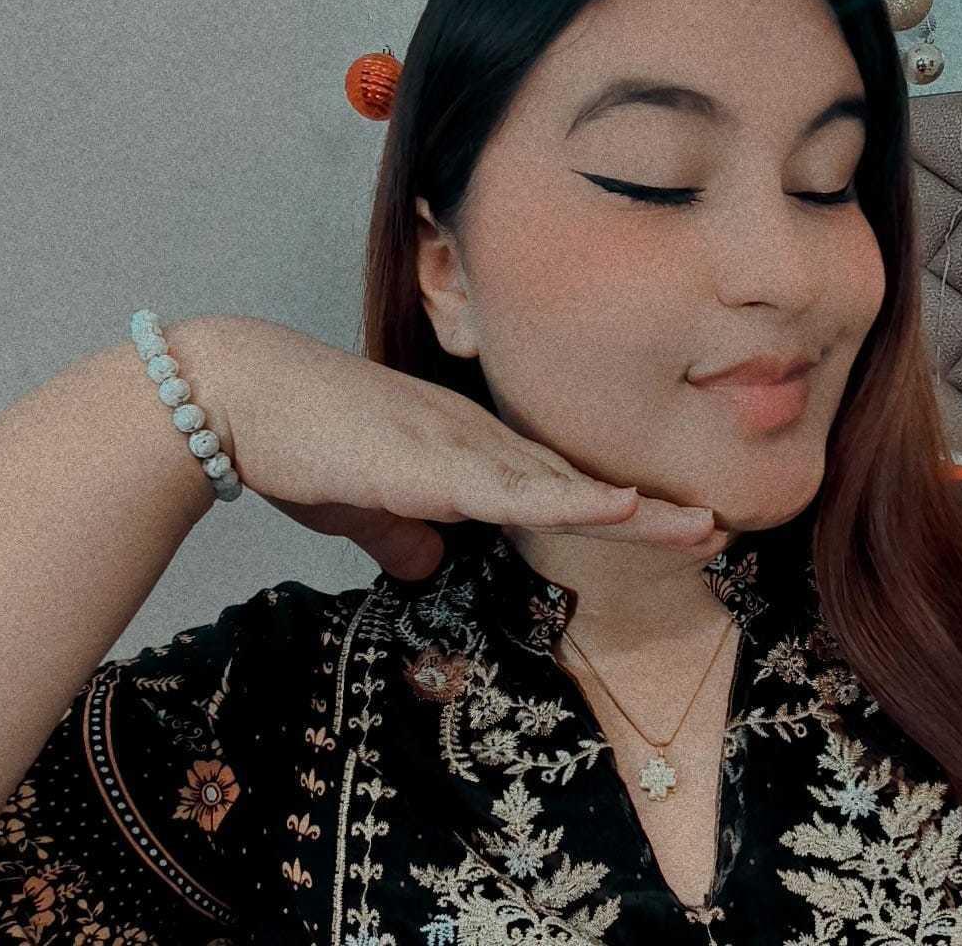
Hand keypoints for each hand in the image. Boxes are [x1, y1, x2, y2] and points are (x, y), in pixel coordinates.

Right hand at [205, 317, 727, 579]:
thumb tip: (428, 565)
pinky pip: (516, 488)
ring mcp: (461, 446)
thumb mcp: (362, 505)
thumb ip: (400, 533)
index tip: (670, 528)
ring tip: (704, 528)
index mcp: (467, 452)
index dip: (612, 508)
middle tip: (720, 529)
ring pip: (564, 483)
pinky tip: (625, 507)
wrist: (241, 397)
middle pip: (578, 481)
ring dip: (637, 510)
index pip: (554, 486)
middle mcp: (479, 441)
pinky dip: (573, 498)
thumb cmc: (298, 445)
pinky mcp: (434, 460)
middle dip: (651, 512)